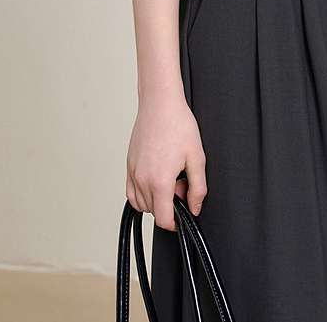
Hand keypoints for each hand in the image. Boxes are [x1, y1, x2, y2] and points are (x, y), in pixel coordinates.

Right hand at [126, 88, 206, 230]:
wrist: (160, 103)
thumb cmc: (178, 124)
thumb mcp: (197, 157)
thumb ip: (198, 188)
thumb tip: (194, 207)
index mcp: (159, 181)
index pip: (163, 219)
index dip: (176, 223)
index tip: (183, 216)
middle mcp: (142, 180)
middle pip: (154, 211)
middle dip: (169, 204)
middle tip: (182, 182)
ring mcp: (132, 172)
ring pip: (142, 203)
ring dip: (156, 198)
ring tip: (170, 176)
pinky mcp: (128, 165)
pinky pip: (131, 192)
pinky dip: (143, 193)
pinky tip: (156, 178)